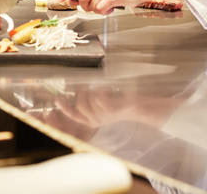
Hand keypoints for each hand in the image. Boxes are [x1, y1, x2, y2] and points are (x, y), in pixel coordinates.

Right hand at [53, 86, 182, 129]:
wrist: (151, 108)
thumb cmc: (130, 102)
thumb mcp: (111, 102)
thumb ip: (96, 98)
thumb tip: (80, 87)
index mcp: (97, 119)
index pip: (75, 117)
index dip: (64, 111)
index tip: (55, 102)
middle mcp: (101, 120)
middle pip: (80, 108)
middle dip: (80, 96)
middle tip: (88, 88)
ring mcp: (108, 115)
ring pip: (89, 103)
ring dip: (92, 92)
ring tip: (101, 88)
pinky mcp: (116, 109)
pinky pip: (100, 100)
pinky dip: (100, 92)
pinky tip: (106, 87)